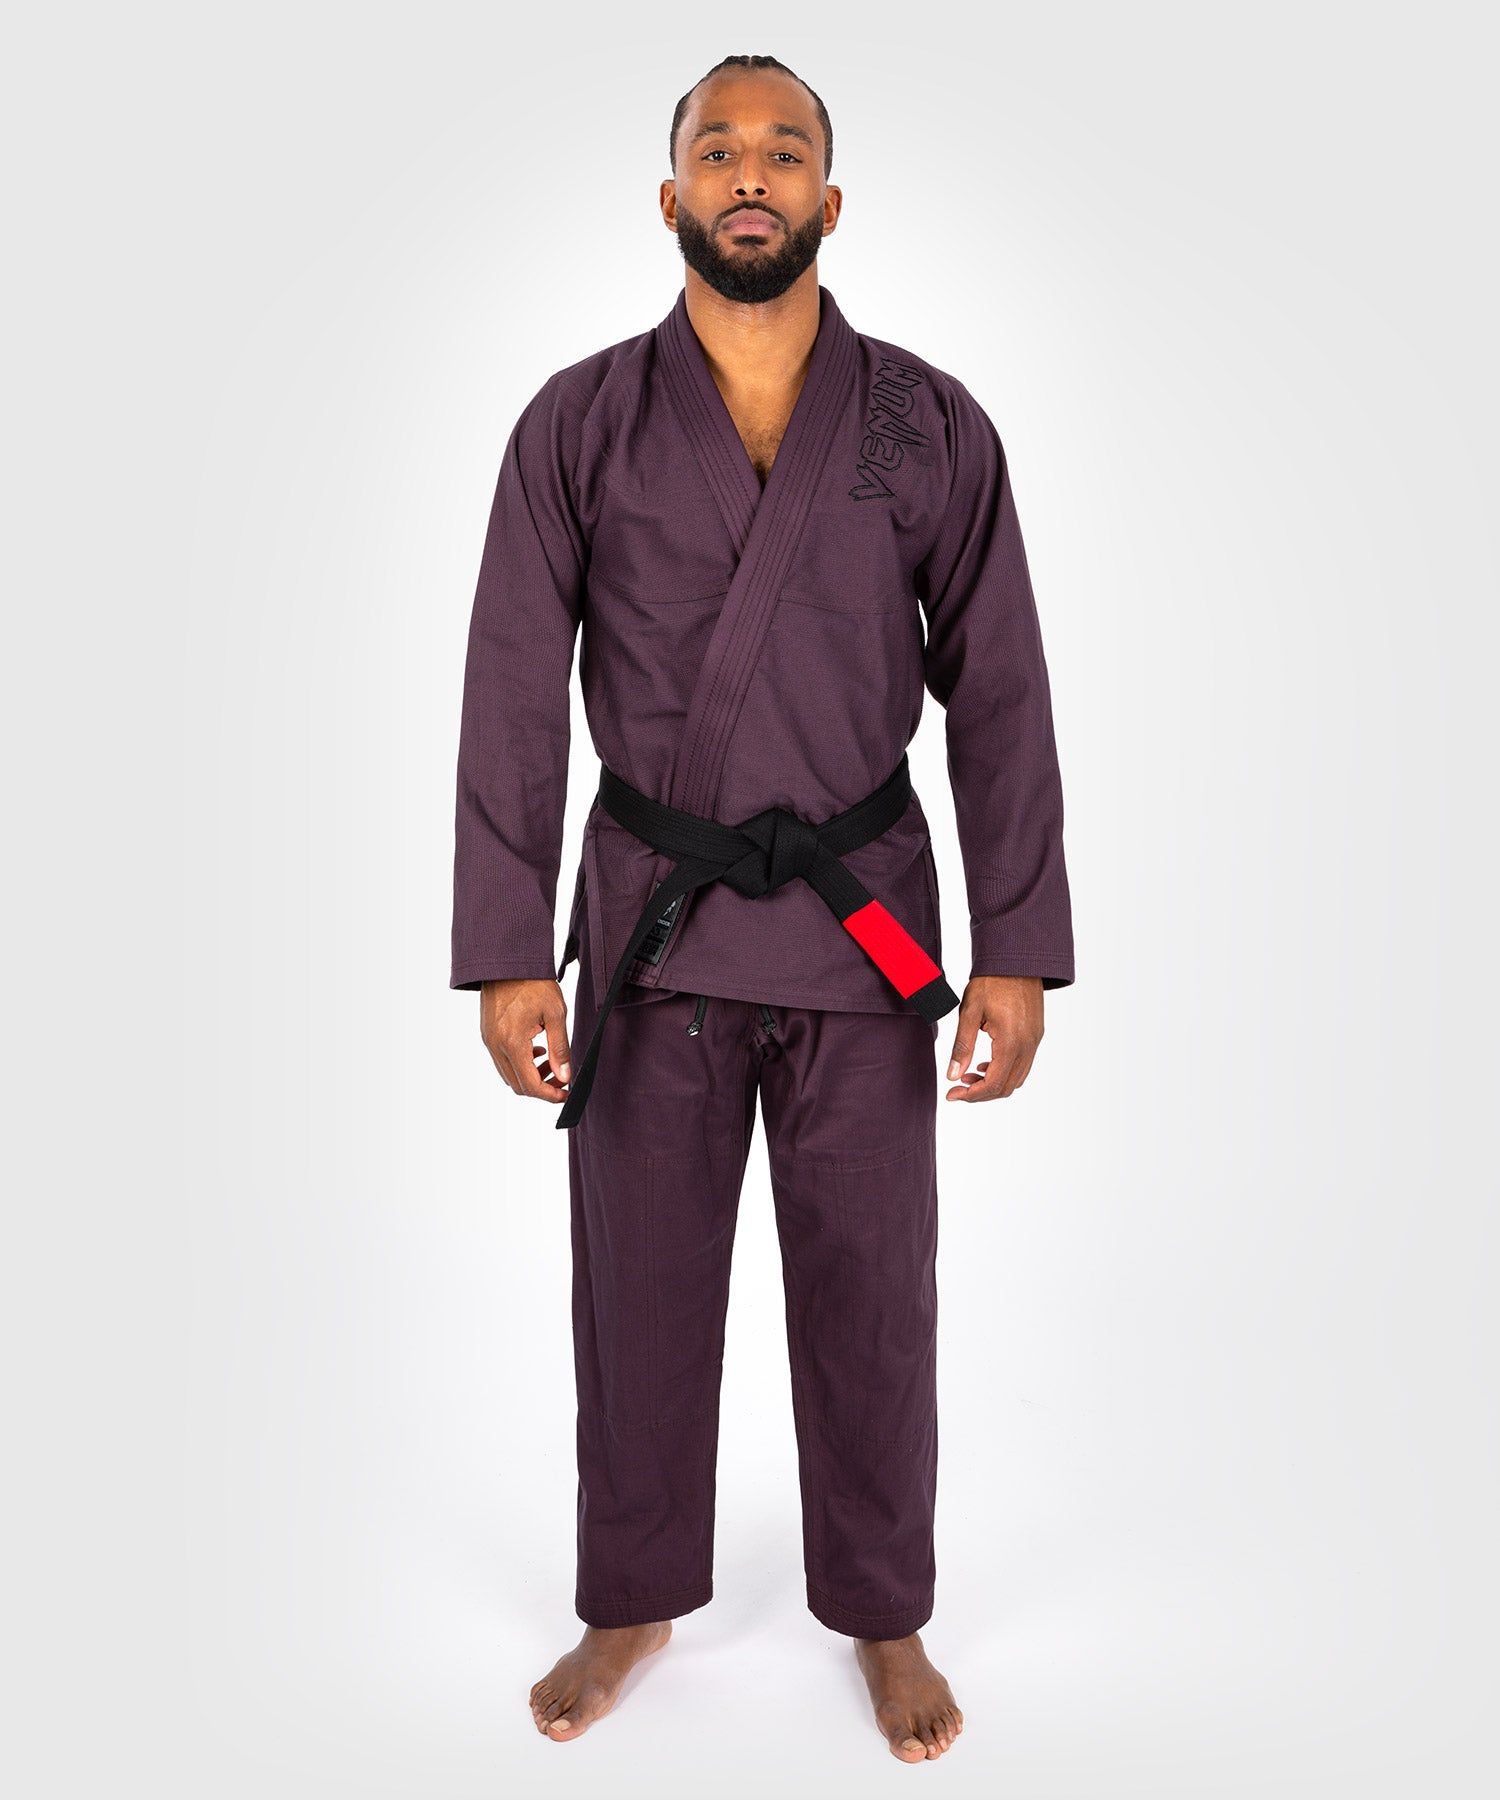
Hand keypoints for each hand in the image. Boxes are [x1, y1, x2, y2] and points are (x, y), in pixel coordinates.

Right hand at [480, 978, 571, 1102]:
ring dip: (530, 1076)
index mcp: (512, 1042)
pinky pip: (502, 1061)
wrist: (507, 961)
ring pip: (508, 1075)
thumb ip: (560, 1048)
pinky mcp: (487, 1034)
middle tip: (561, 1078)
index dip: (550, 1095)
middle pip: (517, 1085)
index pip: (530, 1085)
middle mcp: (496, 1045)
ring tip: (550, 1061)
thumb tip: (565, 1076)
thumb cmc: (532, 982)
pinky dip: (519, 1063)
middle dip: (541, 1087)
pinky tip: (535, 1048)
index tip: (565, 1094)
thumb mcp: (555, 1013)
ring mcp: (488, 1041)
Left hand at [944, 976, 1044, 1102]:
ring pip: (1017, 1079)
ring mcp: (1035, 1041)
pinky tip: (987, 1063)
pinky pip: (1023, 1065)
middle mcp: (1028, 1046)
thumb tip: (953, 1076)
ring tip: (970, 1075)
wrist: (1017, 959)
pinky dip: (1005, 1071)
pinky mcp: (1036, 1035)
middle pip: (1007, 1088)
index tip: (952, 1095)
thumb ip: (962, 1047)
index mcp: (1011, 1042)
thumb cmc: (991, 981)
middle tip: (958, 1088)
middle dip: (981, 1093)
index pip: (993, 1085)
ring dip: (994, 1083)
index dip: (971, 1096)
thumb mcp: (969, 1013)